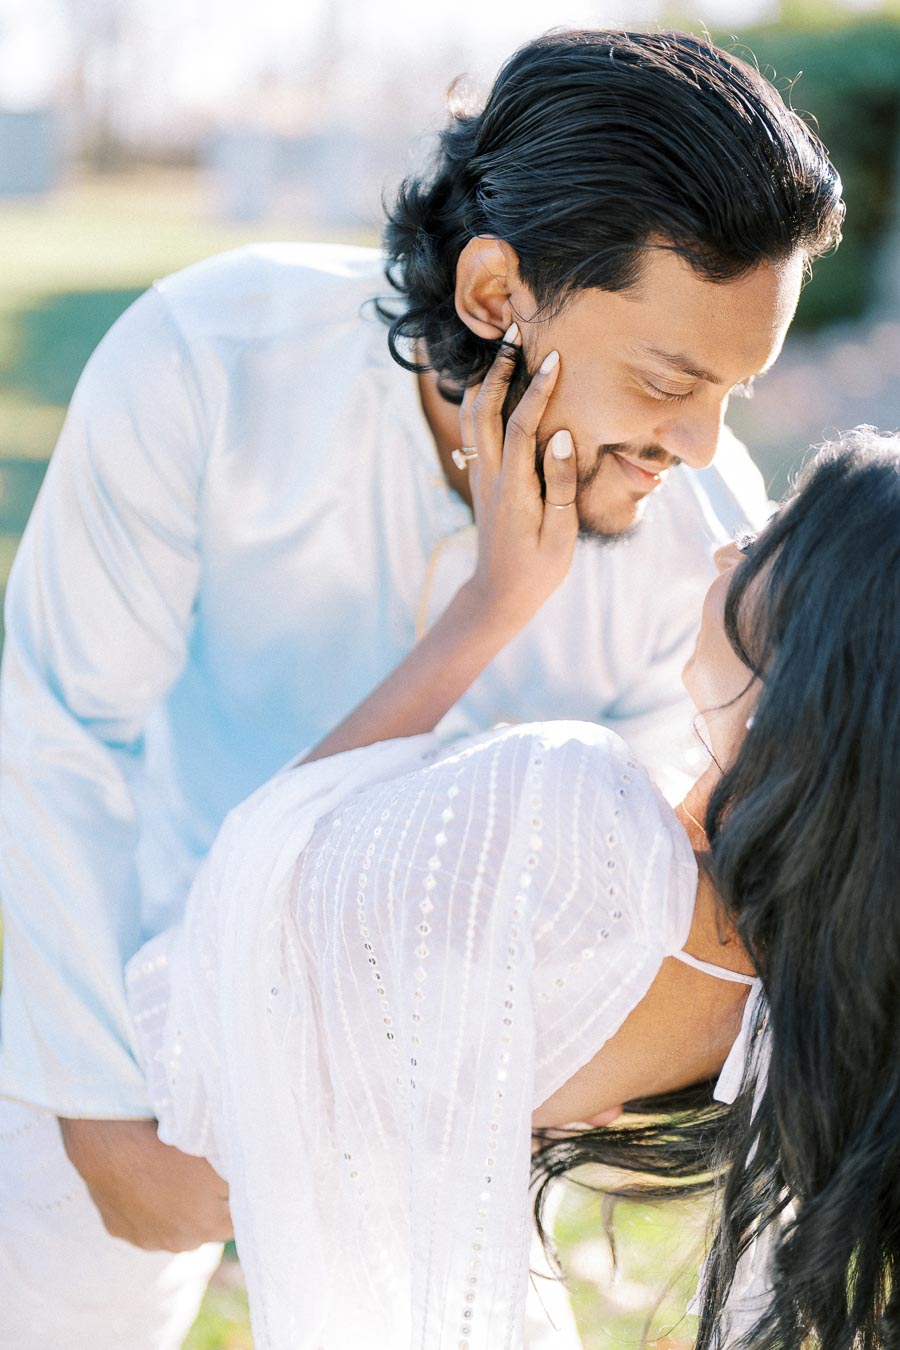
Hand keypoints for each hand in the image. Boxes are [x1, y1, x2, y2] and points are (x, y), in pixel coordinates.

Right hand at [59, 1116, 233, 1251]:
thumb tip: (248, 1182)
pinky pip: (140, 1221)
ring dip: (175, 1210)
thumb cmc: (169, 1146)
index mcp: (207, 1225)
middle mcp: (179, 1242)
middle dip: (208, 1207)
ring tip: (170, 1178)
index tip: (235, 1185)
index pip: (236, 1222)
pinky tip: (144, 1183)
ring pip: (171, 1227)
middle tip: (202, 1177)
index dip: (237, 1202)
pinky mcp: (119, 1231)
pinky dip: (145, 1207)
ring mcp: (146, 1240)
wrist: (113, 1143)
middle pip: (204, 1227)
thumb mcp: (215, 1158)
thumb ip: (233, 1178)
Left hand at [459, 327, 577, 627]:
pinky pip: (474, 432)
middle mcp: (491, 477)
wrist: (499, 595)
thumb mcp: (560, 534)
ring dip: (486, 381)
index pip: (521, 427)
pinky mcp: (481, 480)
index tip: (553, 358)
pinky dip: (481, 402)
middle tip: (517, 334)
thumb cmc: (538, 569)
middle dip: (500, 370)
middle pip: (484, 410)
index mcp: (514, 489)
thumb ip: (559, 484)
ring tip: (504, 351)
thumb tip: (558, 436)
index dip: (536, 390)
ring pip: (472, 418)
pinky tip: (493, 386)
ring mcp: (481, 477)